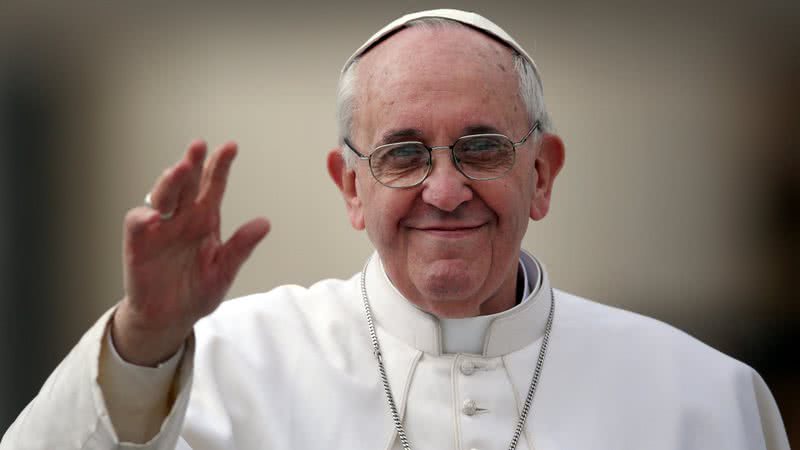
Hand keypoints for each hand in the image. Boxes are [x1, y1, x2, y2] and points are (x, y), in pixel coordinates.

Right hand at [112, 141, 269, 365]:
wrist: (170, 318)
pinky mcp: (138, 244)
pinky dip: (143, 217)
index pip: (213, 185)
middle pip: (187, 183)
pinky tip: (154, 215)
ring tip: (179, 169)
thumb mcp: (224, 271)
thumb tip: (264, 223)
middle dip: (192, 163)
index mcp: (205, 219)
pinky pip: (137, 224)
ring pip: (162, 196)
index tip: (230, 147)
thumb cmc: (196, 291)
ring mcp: (159, 228)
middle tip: (199, 146)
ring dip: (169, 182)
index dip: (220, 166)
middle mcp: (182, 217)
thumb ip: (241, 247)